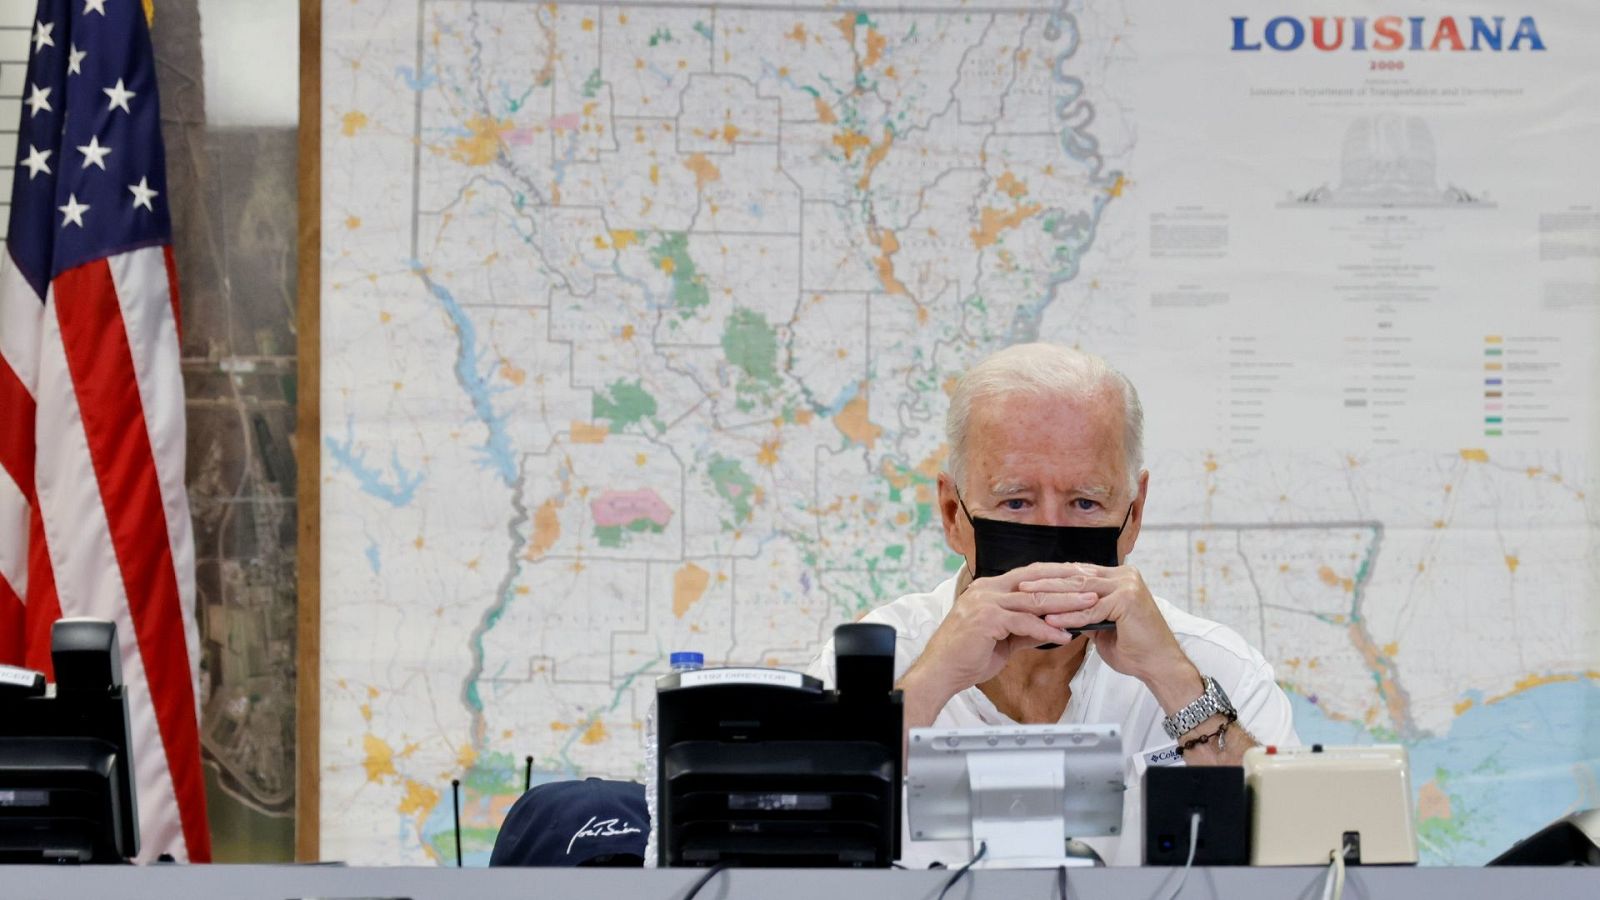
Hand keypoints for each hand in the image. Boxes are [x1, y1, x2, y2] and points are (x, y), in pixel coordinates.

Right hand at [900, 563, 1094, 713]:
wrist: (941, 672)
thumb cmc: (966, 656)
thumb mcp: (1002, 640)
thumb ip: (1024, 629)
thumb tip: (1050, 628)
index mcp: (990, 589)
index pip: (1031, 574)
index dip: (1058, 574)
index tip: (1082, 578)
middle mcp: (987, 589)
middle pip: (1036, 580)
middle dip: (1068, 583)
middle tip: (1094, 586)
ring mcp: (985, 602)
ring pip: (1034, 599)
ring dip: (1065, 603)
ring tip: (1089, 607)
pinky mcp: (986, 619)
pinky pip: (1023, 622)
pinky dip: (1046, 629)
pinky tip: (1064, 635)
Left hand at [1021, 563, 1200, 710]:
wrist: (1159, 665)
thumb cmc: (1133, 647)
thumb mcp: (1102, 624)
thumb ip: (1084, 612)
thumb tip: (1058, 610)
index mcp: (1118, 577)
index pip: (1078, 572)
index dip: (1051, 576)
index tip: (1026, 581)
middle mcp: (1123, 576)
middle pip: (1076, 576)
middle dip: (1046, 581)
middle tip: (1020, 585)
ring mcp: (1127, 586)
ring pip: (1080, 590)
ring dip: (1052, 595)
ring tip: (1027, 598)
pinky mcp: (1127, 601)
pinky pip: (1090, 610)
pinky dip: (1069, 617)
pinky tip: (1049, 620)